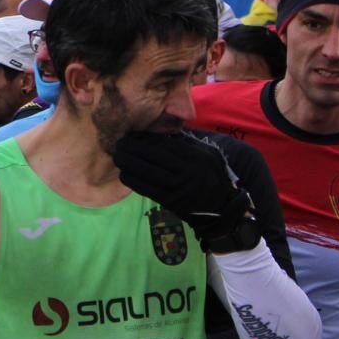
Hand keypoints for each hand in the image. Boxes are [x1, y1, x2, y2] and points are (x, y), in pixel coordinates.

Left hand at [112, 130, 250, 243]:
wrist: (221, 209)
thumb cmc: (212, 177)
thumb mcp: (207, 155)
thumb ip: (188, 144)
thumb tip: (164, 130)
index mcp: (195, 157)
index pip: (164, 144)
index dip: (145, 138)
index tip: (132, 134)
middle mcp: (186, 171)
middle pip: (152, 156)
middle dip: (131, 149)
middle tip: (118, 143)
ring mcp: (178, 188)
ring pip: (146, 172)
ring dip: (128, 164)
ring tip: (117, 156)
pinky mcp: (170, 201)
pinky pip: (147, 189)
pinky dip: (133, 180)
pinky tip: (124, 173)